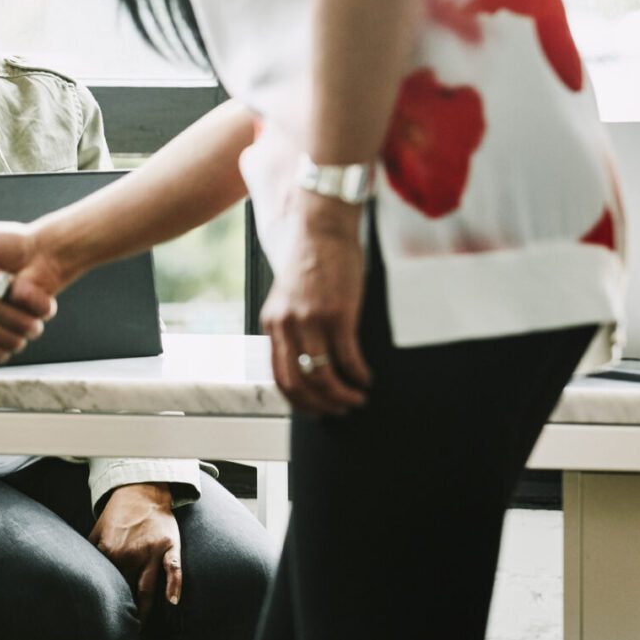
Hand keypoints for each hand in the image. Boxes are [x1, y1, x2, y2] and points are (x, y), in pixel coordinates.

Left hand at [88, 482, 182, 621]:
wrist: (141, 490)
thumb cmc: (119, 512)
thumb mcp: (97, 529)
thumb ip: (89, 549)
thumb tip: (79, 566)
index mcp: (110, 552)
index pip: (107, 583)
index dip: (106, 600)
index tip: (105, 614)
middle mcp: (130, 555)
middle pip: (127, 590)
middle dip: (124, 609)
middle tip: (123, 627)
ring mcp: (151, 552)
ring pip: (147, 588)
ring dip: (144, 609)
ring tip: (140, 626)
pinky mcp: (169, 547)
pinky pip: (174, 569)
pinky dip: (174, 585)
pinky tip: (172, 601)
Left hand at [259, 200, 372, 414]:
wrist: (321, 229)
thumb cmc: (311, 260)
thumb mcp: (289, 296)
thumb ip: (293, 324)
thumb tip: (309, 356)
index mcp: (272, 322)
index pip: (278, 375)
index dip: (298, 399)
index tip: (315, 410)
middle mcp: (286, 325)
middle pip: (297, 383)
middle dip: (320, 405)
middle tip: (340, 411)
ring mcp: (310, 320)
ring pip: (322, 376)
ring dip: (341, 396)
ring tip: (357, 398)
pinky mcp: (337, 314)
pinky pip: (347, 358)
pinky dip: (358, 375)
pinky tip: (366, 378)